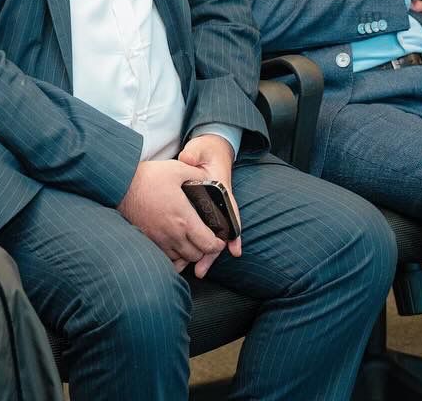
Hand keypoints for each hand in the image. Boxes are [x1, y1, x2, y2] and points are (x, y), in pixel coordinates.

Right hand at [117, 157, 225, 276]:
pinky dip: (174, 255)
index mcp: (184, 219)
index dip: (217, 244)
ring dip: (189, 252)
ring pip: (182, 259)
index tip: (218, 238)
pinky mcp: (148, 241)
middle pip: (197, 255)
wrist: (120, 185)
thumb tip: (209, 179)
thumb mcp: (177, 169)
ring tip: (190, 241)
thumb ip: (197, 175)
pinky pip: (166, 258)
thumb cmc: (148, 177)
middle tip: (205, 238)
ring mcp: (159, 240)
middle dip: (204, 249)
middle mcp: (173, 234)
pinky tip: (175, 243)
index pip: (209, 244)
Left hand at [178, 134, 242, 275]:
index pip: (230, 212)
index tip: (234, 249)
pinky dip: (197, 246)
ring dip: (205, 254)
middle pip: (220, 231)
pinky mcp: (201, 212)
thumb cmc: (206, 151)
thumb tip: (188, 158)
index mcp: (222, 190)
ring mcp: (211, 209)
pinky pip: (202, 231)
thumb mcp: (201, 149)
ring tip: (197, 271)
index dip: (233, 231)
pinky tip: (189, 261)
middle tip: (202, 269)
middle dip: (213, 251)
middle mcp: (219, 203)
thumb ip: (194, 153)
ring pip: (211, 235)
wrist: (208, 150)